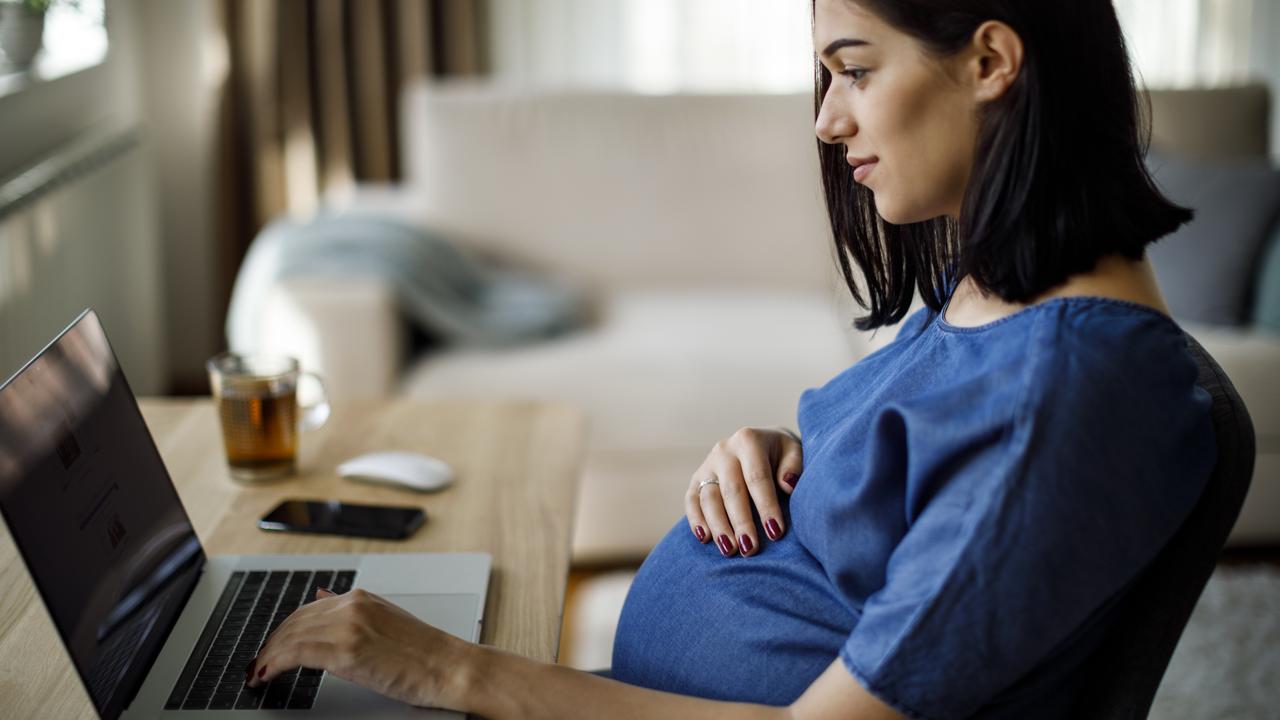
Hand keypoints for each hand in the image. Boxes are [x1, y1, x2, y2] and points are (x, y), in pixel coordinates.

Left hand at [245, 588, 471, 708]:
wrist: (449, 666)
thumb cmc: (425, 652)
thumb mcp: (385, 619)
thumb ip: (351, 609)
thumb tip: (322, 595)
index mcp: (361, 598)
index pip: (308, 610)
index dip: (284, 630)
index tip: (271, 647)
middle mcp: (352, 606)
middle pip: (294, 622)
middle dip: (270, 644)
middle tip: (257, 664)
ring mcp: (349, 627)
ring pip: (290, 637)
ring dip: (267, 657)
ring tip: (258, 673)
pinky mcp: (347, 651)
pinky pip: (297, 654)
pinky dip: (275, 664)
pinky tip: (268, 675)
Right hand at [686, 426, 802, 556]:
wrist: (761, 445)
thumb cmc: (781, 455)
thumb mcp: (793, 452)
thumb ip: (793, 466)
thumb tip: (788, 484)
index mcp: (748, 440)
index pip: (757, 477)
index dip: (766, 506)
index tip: (775, 532)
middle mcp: (724, 450)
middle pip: (731, 491)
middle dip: (741, 522)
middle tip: (750, 549)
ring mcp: (707, 465)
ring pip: (709, 498)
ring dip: (719, 526)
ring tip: (730, 550)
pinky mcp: (696, 479)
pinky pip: (691, 501)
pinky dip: (696, 520)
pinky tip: (705, 539)